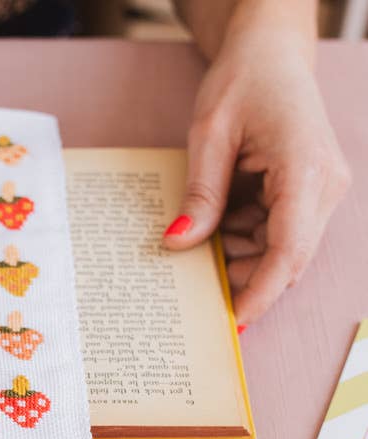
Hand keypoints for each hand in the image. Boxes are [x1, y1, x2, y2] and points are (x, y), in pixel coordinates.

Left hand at [163, 29, 349, 324]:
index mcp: (305, 169)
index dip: (260, 292)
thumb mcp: (209, 134)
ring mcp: (319, 192)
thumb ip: (200, 193)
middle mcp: (323, 186)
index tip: (233, 321)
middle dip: (241, 276)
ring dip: (239, 257)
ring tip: (200, 238)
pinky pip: (276, 235)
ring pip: (279, 252)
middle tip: (194, 278)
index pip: (288, 250)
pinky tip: (217, 224)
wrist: (271, 52)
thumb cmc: (243, 80)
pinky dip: (244, 239)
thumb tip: (179, 243)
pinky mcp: (307, 194)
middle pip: (285, 259)